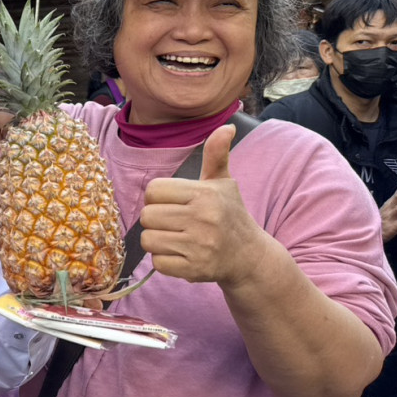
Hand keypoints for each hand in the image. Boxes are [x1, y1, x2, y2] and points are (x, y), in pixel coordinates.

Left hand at [139, 125, 267, 286]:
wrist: (249, 256)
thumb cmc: (229, 215)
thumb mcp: (223, 183)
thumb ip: (216, 154)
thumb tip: (226, 126)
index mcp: (205, 194)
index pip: (153, 190)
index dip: (158, 198)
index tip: (173, 203)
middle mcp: (203, 218)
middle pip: (147, 216)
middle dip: (156, 220)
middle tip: (174, 223)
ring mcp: (199, 245)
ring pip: (148, 240)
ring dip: (158, 241)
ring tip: (177, 238)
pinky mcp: (195, 269)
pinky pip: (158, 263)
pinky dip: (165, 261)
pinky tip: (182, 255)